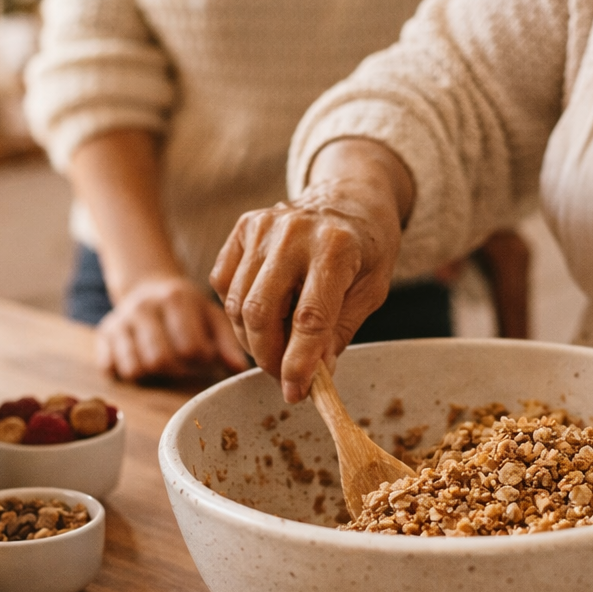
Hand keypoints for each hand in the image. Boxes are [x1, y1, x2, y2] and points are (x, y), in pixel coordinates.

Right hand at [96, 276, 248, 380]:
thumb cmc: (187, 308)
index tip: (205, 355)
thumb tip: (239, 369)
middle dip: (177, 370)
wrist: (148, 286)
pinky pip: (112, 368)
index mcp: (175, 297)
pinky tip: (141, 359)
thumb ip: (228, 342)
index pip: (191, 349)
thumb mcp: (212, 316)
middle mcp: (143, 306)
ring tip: (165, 360)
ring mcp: (120, 320)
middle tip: (185, 364)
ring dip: (153, 374)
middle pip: (160, 361)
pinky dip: (128, 371)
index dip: (202, 360)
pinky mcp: (103, 334)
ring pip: (135, 368)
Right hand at [210, 138, 411, 402]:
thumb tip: (313, 376)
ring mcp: (262, 226)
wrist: (350, 199)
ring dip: (251, 340)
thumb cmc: (365, 250)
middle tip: (283, 375)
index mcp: (336, 247)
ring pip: (236, 304)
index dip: (299, 363)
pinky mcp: (242, 228)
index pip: (309, 318)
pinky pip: (222, 284)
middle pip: (260, 313)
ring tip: (275, 349)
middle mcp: (293, 232)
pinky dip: (236, 311)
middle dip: (268, 357)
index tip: (296, 392)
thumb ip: (338, 333)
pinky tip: (262, 314)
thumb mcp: (370, 292)